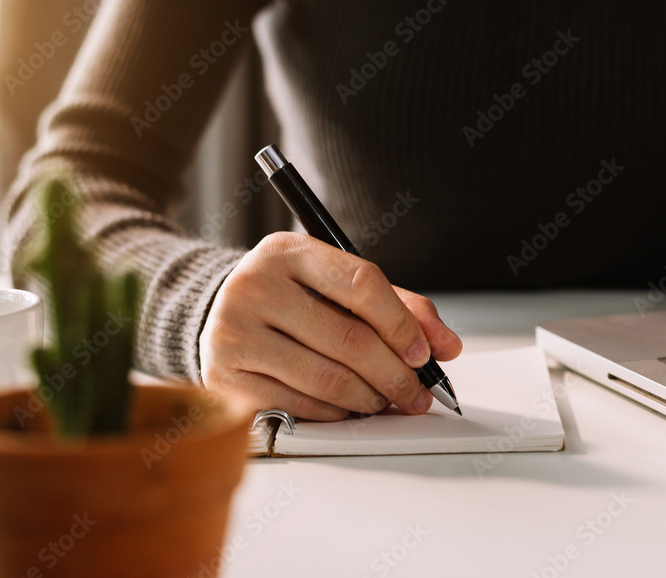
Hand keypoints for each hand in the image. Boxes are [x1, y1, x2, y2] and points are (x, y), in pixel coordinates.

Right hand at [199, 232, 462, 420]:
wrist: (218, 313)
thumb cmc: (292, 298)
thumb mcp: (338, 284)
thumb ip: (399, 306)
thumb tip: (447, 345)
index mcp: (288, 252)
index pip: (360, 283)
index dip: (401, 323)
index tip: (424, 353)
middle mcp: (255, 287)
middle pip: (349, 339)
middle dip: (397, 374)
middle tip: (419, 392)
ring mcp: (234, 334)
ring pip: (328, 379)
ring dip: (372, 399)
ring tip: (388, 400)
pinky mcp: (226, 379)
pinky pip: (301, 407)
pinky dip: (337, 413)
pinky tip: (349, 406)